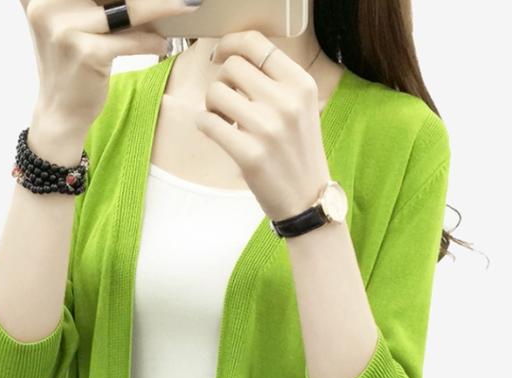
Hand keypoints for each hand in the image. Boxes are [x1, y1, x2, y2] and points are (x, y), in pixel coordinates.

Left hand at [194, 30, 331, 221]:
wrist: (306, 199)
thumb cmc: (298, 152)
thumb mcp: (302, 108)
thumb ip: (275, 82)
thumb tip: (232, 58)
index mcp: (300, 85)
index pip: (256, 44)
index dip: (231, 45)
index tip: (221, 55)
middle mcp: (286, 102)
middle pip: (231, 67)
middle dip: (222, 81)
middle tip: (226, 101)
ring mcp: (267, 129)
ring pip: (215, 92)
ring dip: (211, 105)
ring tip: (224, 120)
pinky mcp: (249, 154)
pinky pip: (207, 122)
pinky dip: (204, 125)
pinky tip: (216, 133)